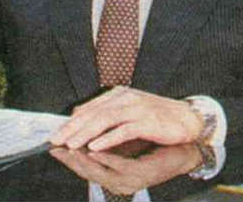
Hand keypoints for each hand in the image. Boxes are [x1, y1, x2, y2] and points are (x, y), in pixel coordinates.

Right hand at [49, 142, 201, 194]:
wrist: (186, 143)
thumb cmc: (156, 140)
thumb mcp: (128, 140)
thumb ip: (108, 138)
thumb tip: (84, 123)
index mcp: (115, 176)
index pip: (85, 168)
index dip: (68, 156)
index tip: (53, 143)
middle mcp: (119, 182)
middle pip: (88, 172)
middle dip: (69, 158)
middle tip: (55, 144)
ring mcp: (129, 180)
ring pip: (99, 172)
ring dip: (81, 159)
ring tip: (67, 145)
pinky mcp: (140, 174)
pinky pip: (116, 166)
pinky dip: (102, 157)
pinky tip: (91, 149)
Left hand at [51, 86, 201, 151]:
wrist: (187, 118)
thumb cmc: (157, 117)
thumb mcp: (129, 111)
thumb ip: (107, 112)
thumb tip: (79, 116)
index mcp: (118, 95)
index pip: (89, 108)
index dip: (71, 122)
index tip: (55, 133)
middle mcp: (125, 98)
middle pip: (93, 113)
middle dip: (72, 128)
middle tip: (56, 140)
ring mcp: (136, 108)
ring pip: (105, 120)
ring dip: (85, 133)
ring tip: (70, 144)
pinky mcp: (147, 120)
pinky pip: (123, 130)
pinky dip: (108, 139)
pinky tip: (95, 146)